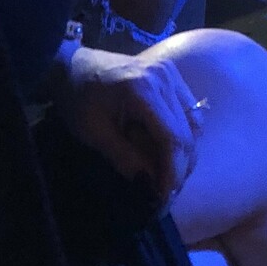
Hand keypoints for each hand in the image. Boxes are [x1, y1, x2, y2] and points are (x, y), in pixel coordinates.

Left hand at [56, 45, 202, 207]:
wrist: (71, 65)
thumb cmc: (77, 98)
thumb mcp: (94, 133)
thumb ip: (125, 159)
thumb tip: (150, 186)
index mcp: (142, 89)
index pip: (172, 138)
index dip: (172, 173)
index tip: (163, 200)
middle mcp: (164, 78)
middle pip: (187, 133)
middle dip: (180, 169)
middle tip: (165, 196)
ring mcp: (171, 74)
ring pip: (194, 124)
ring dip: (185, 155)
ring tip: (168, 178)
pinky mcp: (172, 76)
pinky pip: (189, 112)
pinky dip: (184, 137)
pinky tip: (169, 154)